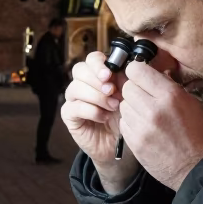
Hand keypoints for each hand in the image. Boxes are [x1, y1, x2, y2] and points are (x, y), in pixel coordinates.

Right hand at [61, 51, 139, 190]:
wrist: (120, 145)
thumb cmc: (127, 116)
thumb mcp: (131, 96)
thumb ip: (129, 80)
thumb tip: (133, 66)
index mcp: (98, 74)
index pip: (92, 59)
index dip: (99, 64)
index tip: (111, 74)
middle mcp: (83, 83)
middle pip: (80, 70)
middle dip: (97, 79)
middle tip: (112, 91)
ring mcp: (74, 98)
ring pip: (76, 87)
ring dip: (96, 96)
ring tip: (113, 106)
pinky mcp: (69, 115)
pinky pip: (74, 107)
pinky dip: (91, 111)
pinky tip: (104, 117)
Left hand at [119, 60, 202, 190]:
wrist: (200, 169)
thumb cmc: (201, 135)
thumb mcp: (193, 103)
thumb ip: (171, 87)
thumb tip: (156, 75)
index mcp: (170, 95)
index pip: (136, 70)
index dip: (138, 71)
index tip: (142, 76)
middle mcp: (153, 109)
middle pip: (127, 87)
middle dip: (135, 90)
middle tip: (146, 98)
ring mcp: (142, 128)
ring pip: (123, 105)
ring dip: (132, 107)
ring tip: (147, 115)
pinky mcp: (135, 143)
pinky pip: (124, 124)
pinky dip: (131, 124)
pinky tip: (145, 128)